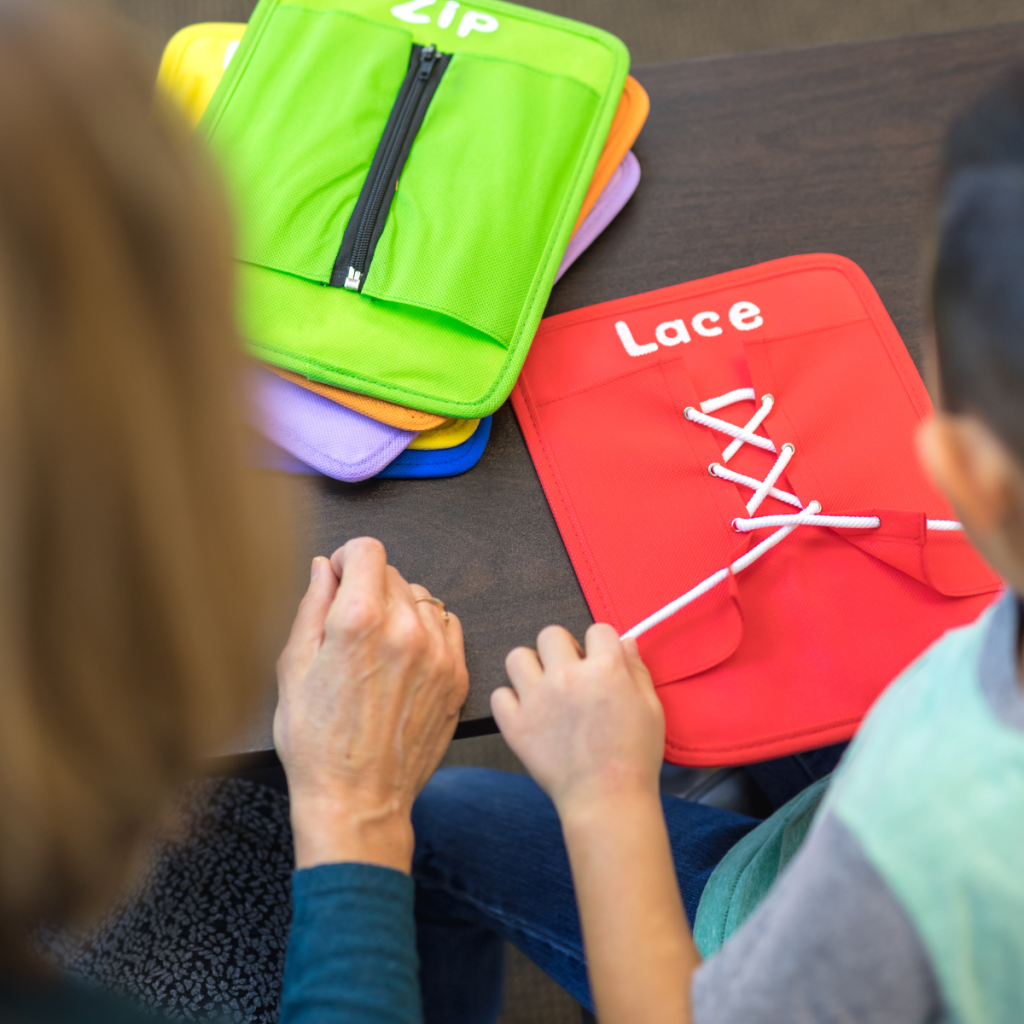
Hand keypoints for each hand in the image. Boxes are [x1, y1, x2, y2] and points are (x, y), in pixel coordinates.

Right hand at [274, 537, 468, 872]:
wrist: (358, 800)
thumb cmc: (317, 743)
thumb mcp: (293, 668)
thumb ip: (312, 606)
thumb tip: (325, 567)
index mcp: (360, 621)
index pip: (367, 549)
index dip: (347, 559)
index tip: (339, 579)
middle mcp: (406, 629)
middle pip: (393, 573)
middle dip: (368, 587)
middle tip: (349, 626)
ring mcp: (439, 653)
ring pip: (422, 598)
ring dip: (399, 608)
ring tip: (376, 647)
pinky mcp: (458, 675)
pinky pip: (447, 626)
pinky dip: (427, 631)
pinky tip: (403, 658)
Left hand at [492, 623, 663, 816]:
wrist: (607, 800)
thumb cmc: (634, 757)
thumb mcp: (650, 708)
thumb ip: (636, 670)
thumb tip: (625, 643)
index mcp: (604, 669)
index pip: (597, 629)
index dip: (600, 644)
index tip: (599, 659)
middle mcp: (567, 677)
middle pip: (551, 634)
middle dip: (562, 650)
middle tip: (570, 673)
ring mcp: (537, 699)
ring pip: (517, 657)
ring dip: (531, 669)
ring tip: (544, 689)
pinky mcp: (516, 724)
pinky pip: (499, 695)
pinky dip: (510, 702)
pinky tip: (528, 713)